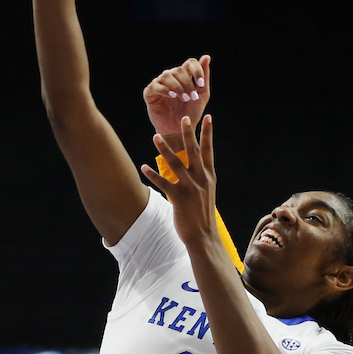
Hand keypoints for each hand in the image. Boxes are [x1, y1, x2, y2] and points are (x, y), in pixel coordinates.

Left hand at [141, 115, 218, 246]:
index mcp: (209, 177)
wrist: (203, 236)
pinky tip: (143, 167)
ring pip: (176, 164)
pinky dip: (152, 175)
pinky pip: (163, 184)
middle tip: (183, 118)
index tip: (207, 117)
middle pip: (193, 152)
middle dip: (188, 134)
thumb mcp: (206, 193)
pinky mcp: (179, 199)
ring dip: (165, 149)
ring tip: (155, 136)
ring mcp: (191, 188)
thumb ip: (201, 178)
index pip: (208, 150)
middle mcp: (201, 179)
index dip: (208, 133)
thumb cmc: (202, 215)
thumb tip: (195, 166)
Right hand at [143, 55, 211, 143]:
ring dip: (177, 87)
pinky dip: (164, 89)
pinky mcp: (150, 92)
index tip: (201, 84)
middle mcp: (171, 77)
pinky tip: (172, 96)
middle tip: (192, 97)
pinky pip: (155, 86)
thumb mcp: (201, 96)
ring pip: (167, 76)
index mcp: (185, 75)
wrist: (179, 129)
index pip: (190, 63)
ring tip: (183, 98)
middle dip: (187, 84)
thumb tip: (206, 56)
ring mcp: (160, 83)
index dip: (196, 70)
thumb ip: (204, 78)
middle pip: (179, 70)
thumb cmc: (191, 113)